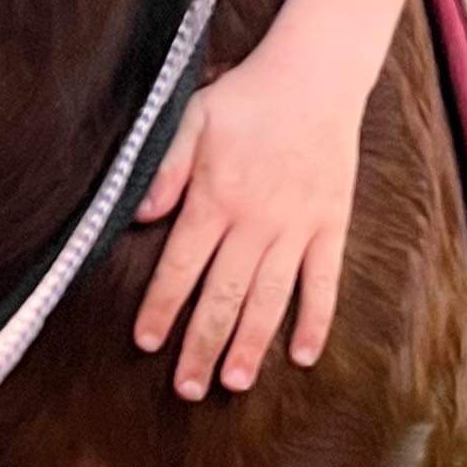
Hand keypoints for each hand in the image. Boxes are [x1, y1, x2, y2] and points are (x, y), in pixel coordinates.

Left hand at [129, 35, 366, 396]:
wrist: (316, 78)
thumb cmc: (245, 99)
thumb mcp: (190, 120)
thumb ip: (164, 170)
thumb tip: (136, 216)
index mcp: (215, 199)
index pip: (181, 267)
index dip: (161, 307)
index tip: (146, 343)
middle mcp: (255, 222)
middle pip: (223, 296)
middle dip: (202, 345)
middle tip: (187, 388)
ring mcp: (296, 228)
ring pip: (269, 299)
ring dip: (251, 344)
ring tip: (234, 383)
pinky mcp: (330, 226)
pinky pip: (323, 283)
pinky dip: (315, 321)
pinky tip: (303, 356)